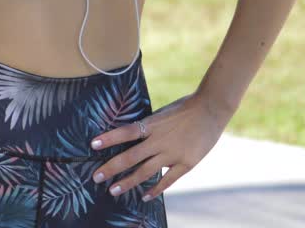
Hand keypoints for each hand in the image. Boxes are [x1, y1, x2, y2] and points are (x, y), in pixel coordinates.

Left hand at [87, 92, 228, 201]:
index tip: (93, 144)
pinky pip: (168, 180)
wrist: (211, 109)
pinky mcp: (186, 163)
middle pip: (131, 156)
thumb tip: (132, 138)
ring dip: (128, 182)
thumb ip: (149, 127)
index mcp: (153, 124)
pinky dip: (155, 189)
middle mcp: (160, 140)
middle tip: (96, 177)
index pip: (126, 132)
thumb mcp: (163, 113)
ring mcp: (173, 153)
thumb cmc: (185, 108)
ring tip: (113, 191)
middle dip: (111, 168)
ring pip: (145, 172)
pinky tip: (145, 197)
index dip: (109, 138)